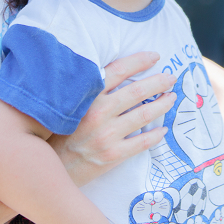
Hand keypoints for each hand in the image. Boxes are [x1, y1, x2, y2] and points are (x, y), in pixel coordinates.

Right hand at [49, 51, 175, 186]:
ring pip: (143, 115)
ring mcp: (106, 135)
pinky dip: (155, 135)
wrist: (51, 167)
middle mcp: (97, 113)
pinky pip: (141, 142)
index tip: (155, 56)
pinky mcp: (112, 155)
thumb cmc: (60, 132)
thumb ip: (91, 89)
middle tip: (171, 77)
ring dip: (162, 105)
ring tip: (171, 98)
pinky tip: (163, 130)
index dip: (139, 61)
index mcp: (87, 96)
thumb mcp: (71, 104)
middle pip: (137, 91)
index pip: (118, 70)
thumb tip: (119, 73)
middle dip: (158, 82)